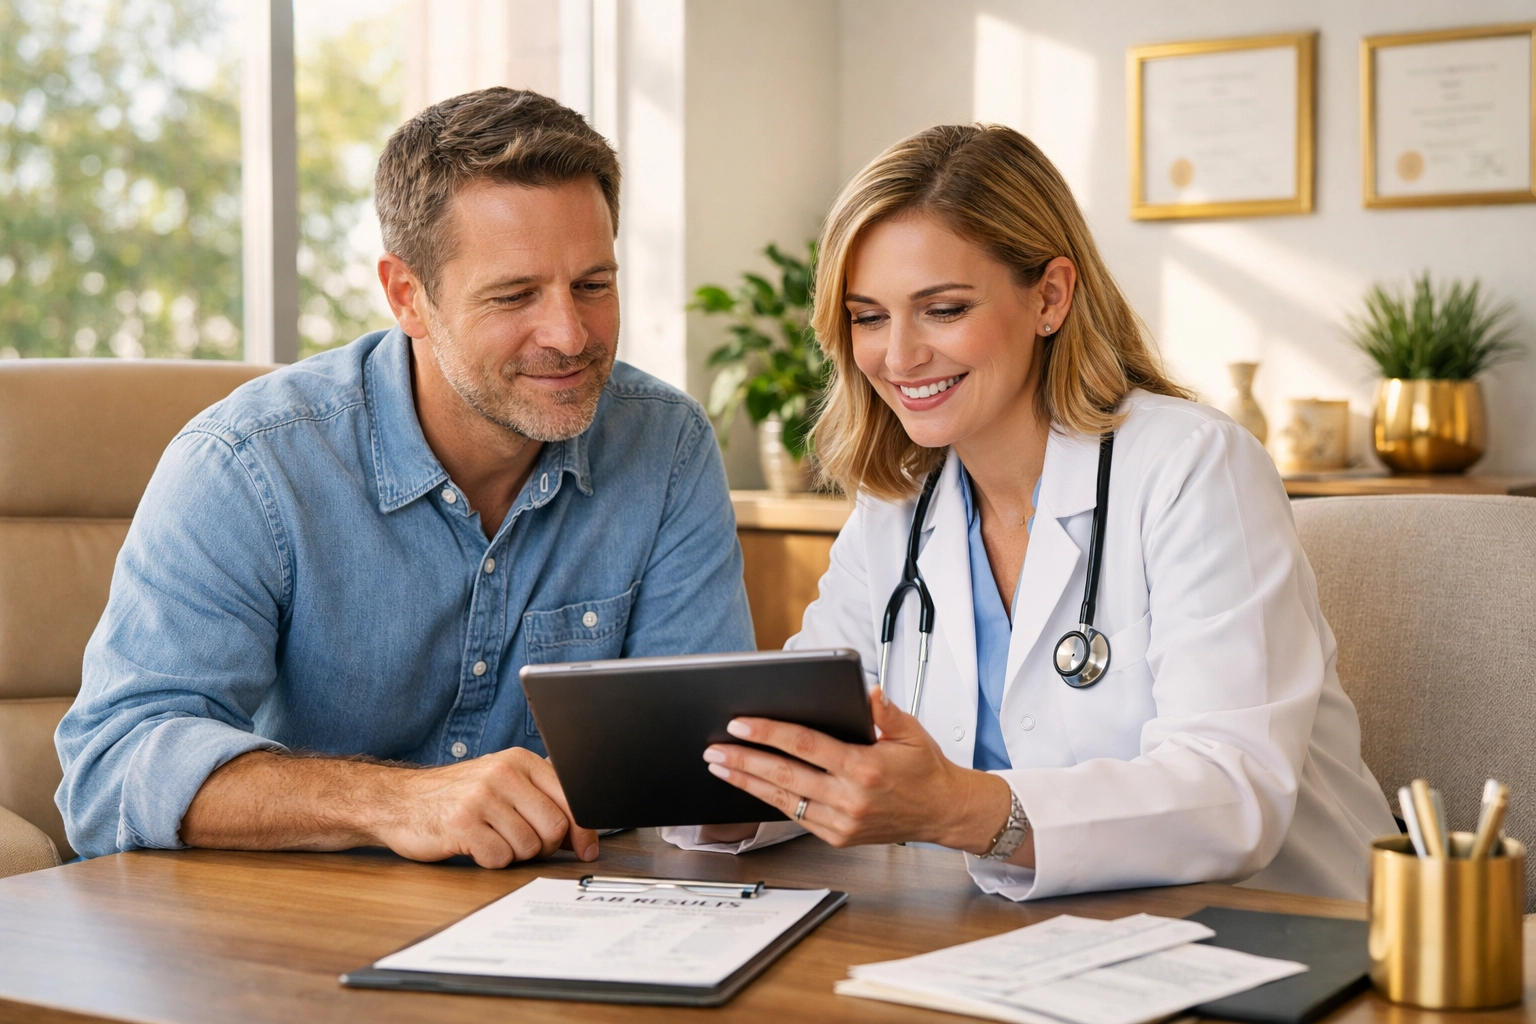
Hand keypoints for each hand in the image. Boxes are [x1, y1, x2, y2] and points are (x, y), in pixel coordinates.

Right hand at [370, 747, 599, 867]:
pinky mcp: (462, 824)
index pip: (570, 798)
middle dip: (545, 847)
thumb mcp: (502, 785)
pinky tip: (477, 846)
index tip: (586, 848)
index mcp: (519, 761)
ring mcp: (481, 797)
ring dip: (515, 854)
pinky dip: (493, 861)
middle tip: (524, 845)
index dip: (582, 830)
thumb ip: (541, 802)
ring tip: (494, 839)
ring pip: (529, 846)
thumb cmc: (456, 796)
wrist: (399, 801)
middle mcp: (502, 774)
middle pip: (554, 827)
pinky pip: (500, 858)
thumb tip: (583, 837)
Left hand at [703, 689, 1019, 856]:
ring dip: (746, 782)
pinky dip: (767, 800)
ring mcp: (841, 822)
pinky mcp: (837, 837)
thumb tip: (868, 691)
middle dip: (743, 760)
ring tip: (718, 765)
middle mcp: (850, 799)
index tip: (740, 724)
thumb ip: (887, 711)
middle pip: (784, 775)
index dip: (769, 733)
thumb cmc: (925, 769)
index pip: (805, 746)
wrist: (942, 812)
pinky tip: (748, 786)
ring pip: (782, 800)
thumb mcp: (912, 732)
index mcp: (866, 768)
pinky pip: (794, 816)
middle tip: (714, 747)